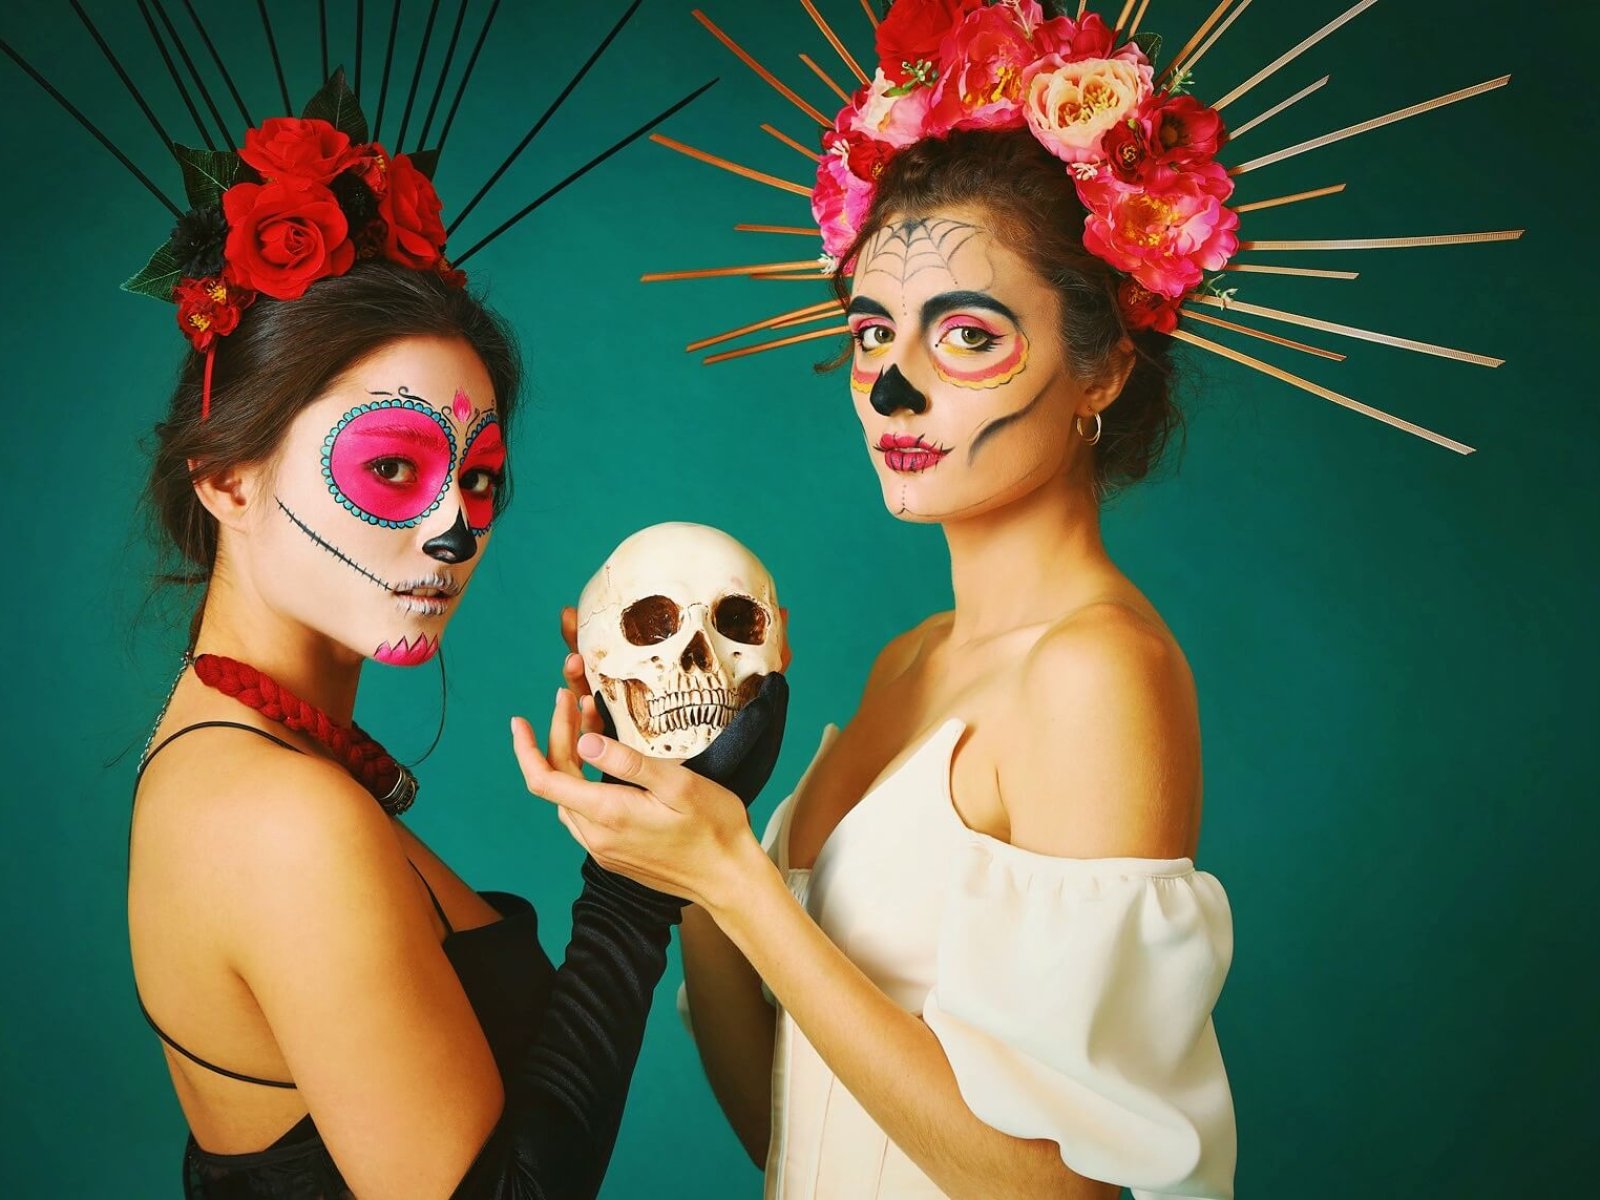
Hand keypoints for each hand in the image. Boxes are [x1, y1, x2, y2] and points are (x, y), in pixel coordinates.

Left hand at [511, 674, 789, 909]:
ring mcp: (604, 850)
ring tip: (588, 724)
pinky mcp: (615, 856)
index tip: (519, 721)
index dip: (526, 748)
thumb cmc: (713, 828)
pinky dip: (583, 784)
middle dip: (558, 739)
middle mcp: (596, 837)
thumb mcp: (677, 784)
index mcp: (608, 814)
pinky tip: (599, 766)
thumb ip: (627, 763)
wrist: (729, 879)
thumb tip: (585, 741)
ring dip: (570, 761)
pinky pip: (584, 816)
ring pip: (568, 800)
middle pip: (556, 784)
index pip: (545, 780)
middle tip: (573, 703)